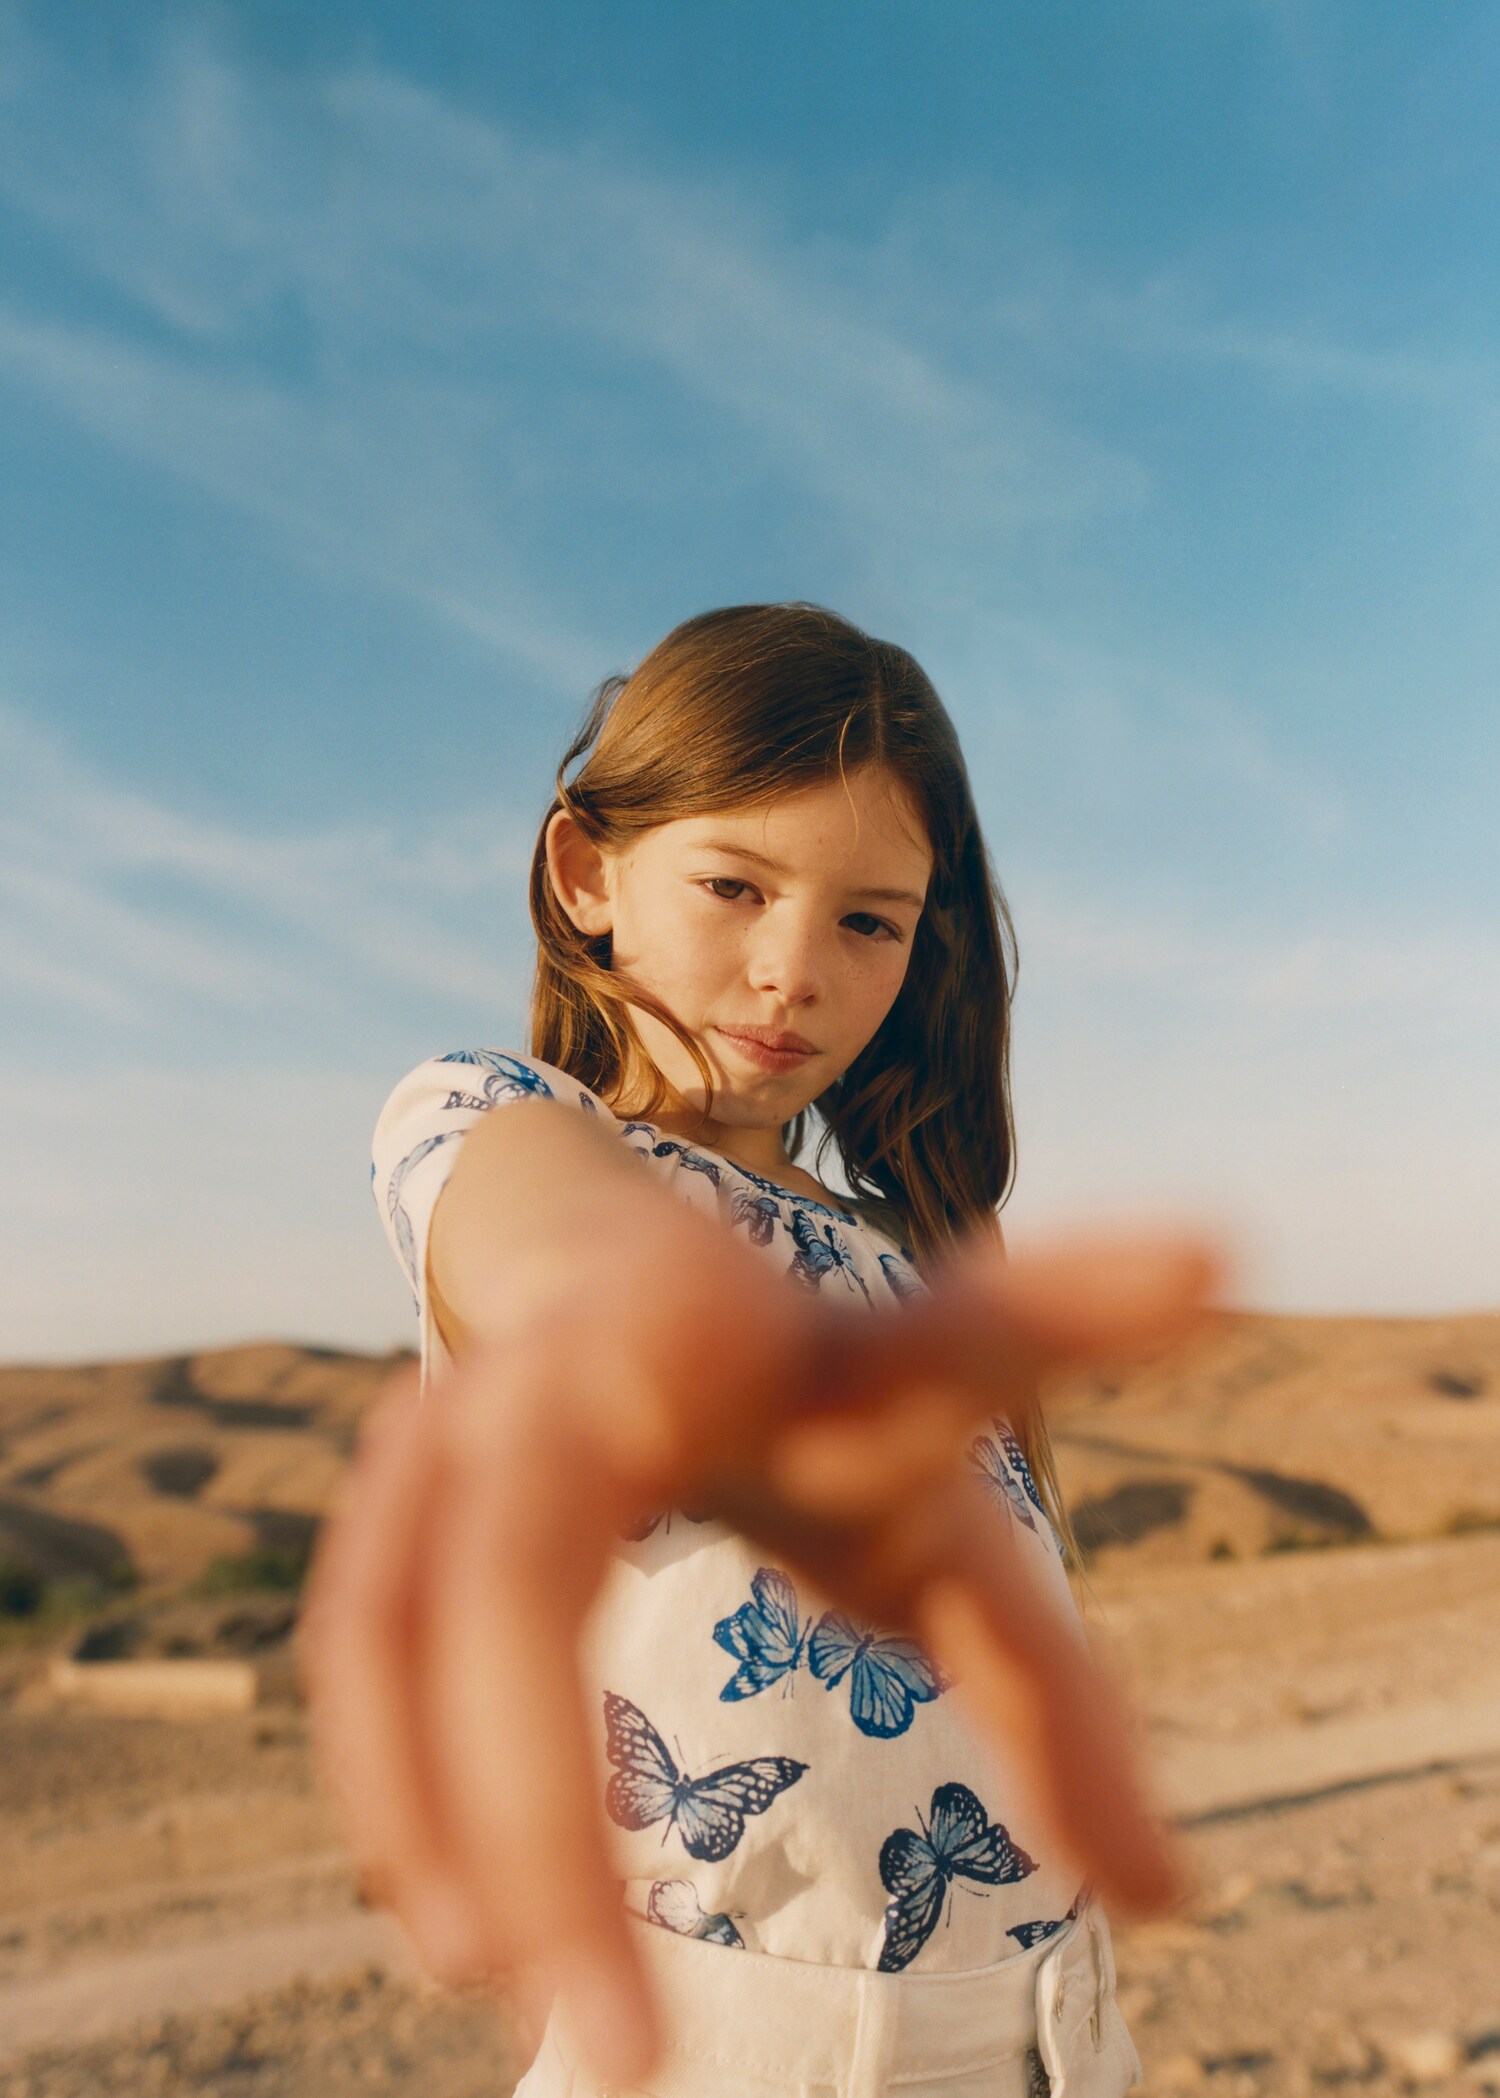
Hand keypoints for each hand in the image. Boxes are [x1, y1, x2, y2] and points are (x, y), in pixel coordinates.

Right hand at [300, 1216, 1219, 2087]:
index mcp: (826, 1358)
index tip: (1210, 1270)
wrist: (611, 1269)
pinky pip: (368, 1625)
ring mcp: (495, 1391)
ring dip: (456, 1814)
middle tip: (631, 2055)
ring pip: (423, 1604)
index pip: (954, 1345)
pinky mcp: (404, 1457)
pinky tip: (446, 1919)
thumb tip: (1176, 1904)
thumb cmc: (801, 1415)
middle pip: (541, 1565)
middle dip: (549, 1809)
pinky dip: (393, 1772)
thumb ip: (1049, 1697)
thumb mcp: (937, 1529)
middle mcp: (637, 1355)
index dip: (1084, 1306)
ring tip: (537, 2012)